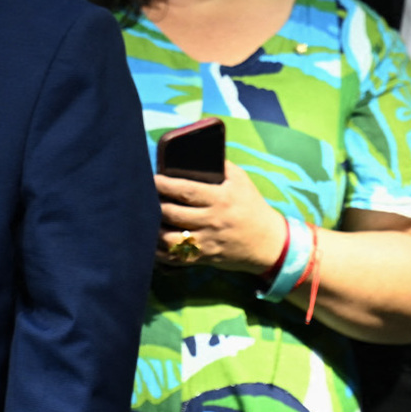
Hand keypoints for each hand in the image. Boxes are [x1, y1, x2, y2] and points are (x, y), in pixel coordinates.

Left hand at [155, 162, 288, 273]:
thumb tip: (198, 153)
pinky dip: (159, 252)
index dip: (164, 184)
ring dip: (153, 229)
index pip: (186, 190)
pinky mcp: (203, 258)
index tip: (152, 179)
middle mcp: (212, 220)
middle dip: (153, 205)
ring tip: (146, 220)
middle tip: (143, 198)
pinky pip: (174, 258)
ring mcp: (207, 241)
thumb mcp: (242, 182)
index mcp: (221, 198)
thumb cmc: (252, 207)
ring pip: (169, 237)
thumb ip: (222, 167)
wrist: (267, 241)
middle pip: (172, 213)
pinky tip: (152, 243)